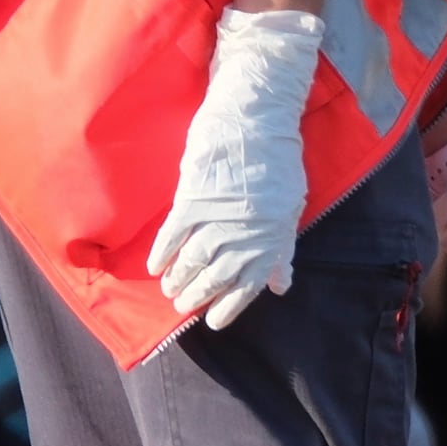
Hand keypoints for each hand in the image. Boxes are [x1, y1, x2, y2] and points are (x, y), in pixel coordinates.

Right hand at [150, 8, 323, 327]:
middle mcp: (244, 235)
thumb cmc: (279, 163)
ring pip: (192, 260)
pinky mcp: (191, 200)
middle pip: (216, 276)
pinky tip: (155, 267)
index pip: (249, 285)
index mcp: (271, 239)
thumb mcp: (291, 208)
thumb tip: (280, 286)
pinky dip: (163, 253)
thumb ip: (282, 249)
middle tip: (184, 307)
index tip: (215, 322)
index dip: (230, 306)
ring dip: (179, 279)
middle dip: (199, 295)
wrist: (254, 123)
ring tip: (170, 291)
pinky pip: (172, 234)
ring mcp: (216, 218)